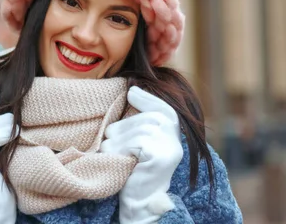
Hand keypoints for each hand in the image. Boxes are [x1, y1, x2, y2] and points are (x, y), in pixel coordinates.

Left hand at [101, 86, 182, 222]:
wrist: (139, 200)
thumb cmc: (133, 167)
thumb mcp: (138, 139)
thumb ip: (139, 119)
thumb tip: (132, 88)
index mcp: (173, 134)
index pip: (163, 108)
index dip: (147, 98)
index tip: (131, 92)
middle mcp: (176, 140)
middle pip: (144, 119)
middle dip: (122, 129)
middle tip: (113, 142)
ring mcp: (170, 148)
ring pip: (136, 131)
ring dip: (117, 143)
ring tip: (115, 154)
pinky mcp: (161, 157)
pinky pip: (135, 143)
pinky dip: (121, 151)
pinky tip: (121, 161)